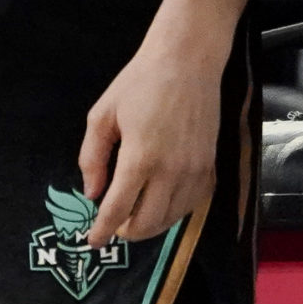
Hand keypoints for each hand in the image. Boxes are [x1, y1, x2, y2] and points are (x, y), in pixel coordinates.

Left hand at [78, 37, 221, 246]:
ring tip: (136, 217)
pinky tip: (162, 205)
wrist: (188, 61)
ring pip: (172, 219)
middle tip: (114, 226)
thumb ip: (92, 157)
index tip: (92, 241)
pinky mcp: (210, 167)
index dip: (103, 230)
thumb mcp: (103, 114)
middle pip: (147, 223)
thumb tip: (92, 193)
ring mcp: (194, 171)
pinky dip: (175, 213)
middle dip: (127, 232)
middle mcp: (170, 172)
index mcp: (139, 158)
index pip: (118, 209)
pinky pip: (192, 205)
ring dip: (151, 226)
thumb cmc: (140, 82)